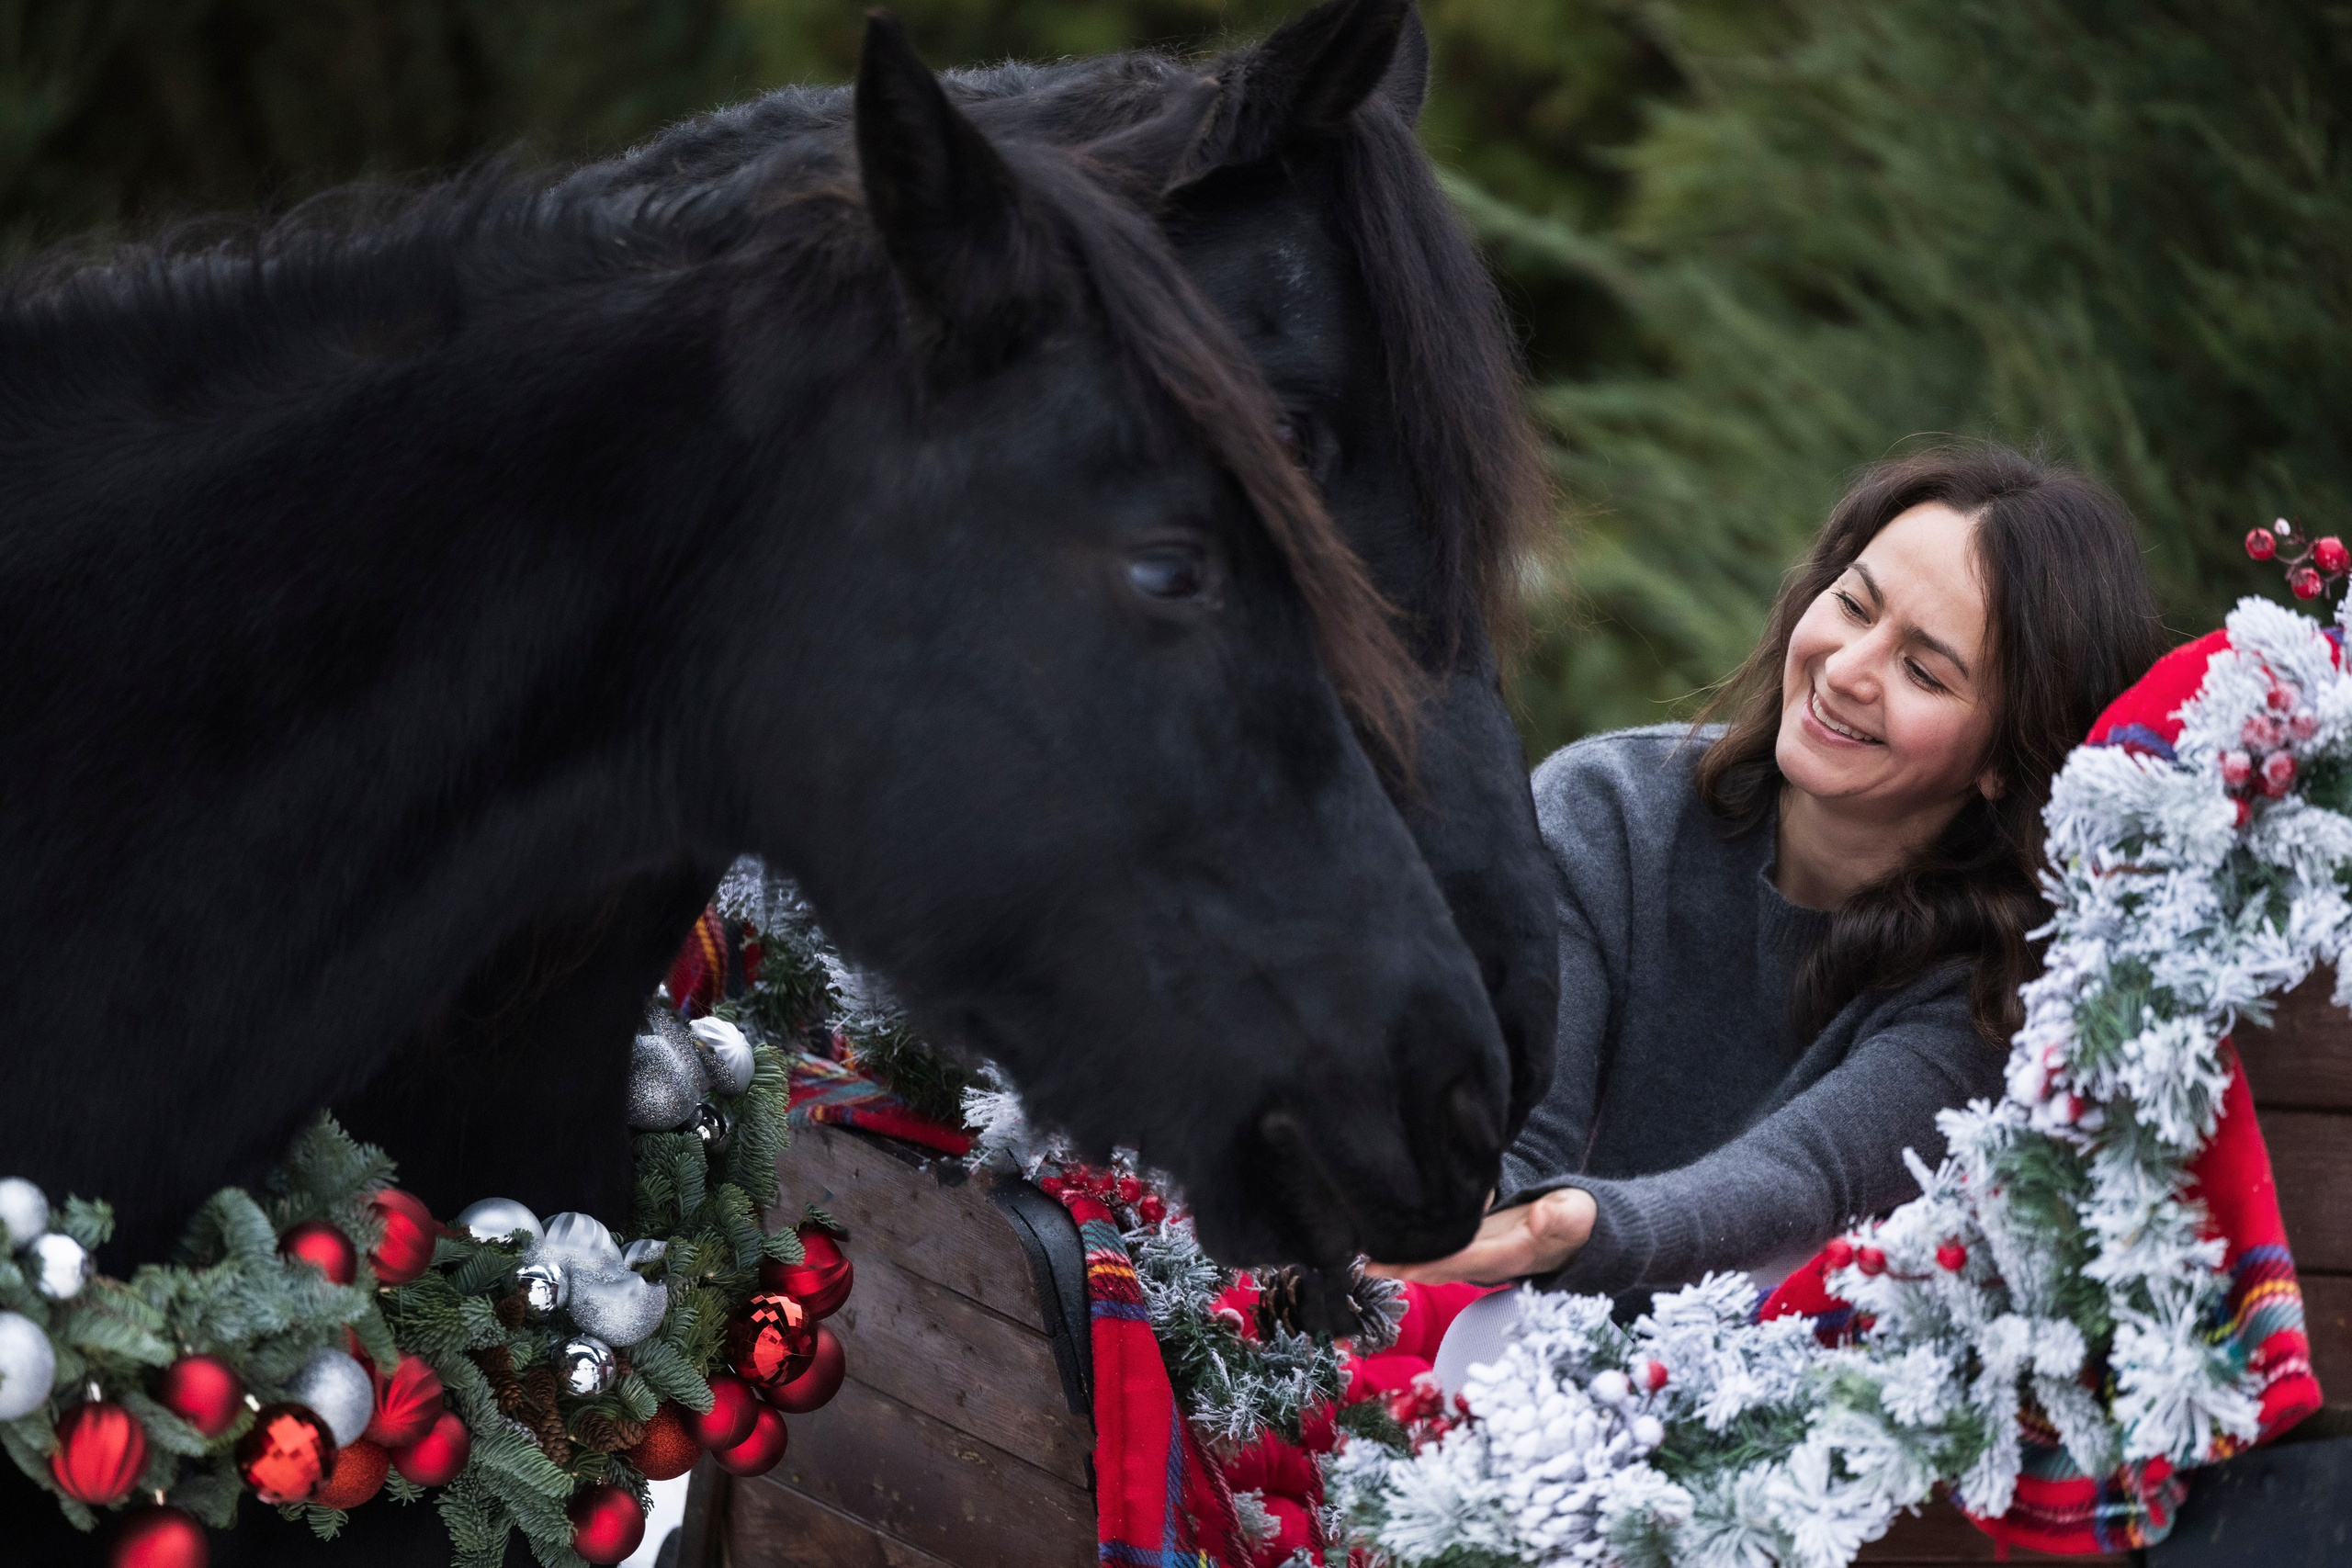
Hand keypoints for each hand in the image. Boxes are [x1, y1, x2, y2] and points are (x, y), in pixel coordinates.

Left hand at [1364, 1188, 1598, 1285]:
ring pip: (1428, 1256)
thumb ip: (1565, 1216)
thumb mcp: (1579, 1215)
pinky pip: (1431, 1243)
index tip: (1389, 1265)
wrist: (1580, 1230)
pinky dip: (1406, 1240)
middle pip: (1433, 1266)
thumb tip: (1548, 1213)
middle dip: (1395, 1266)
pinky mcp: (1467, 1240)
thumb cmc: (1576, 1220)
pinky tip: (1375, 1229)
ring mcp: (1473, 1252)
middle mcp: (1483, 1260)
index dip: (1425, 1264)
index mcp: (1507, 1255)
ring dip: (1394, 1257)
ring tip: (1352, 1248)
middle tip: (1353, 1261)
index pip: (1460, 1261)